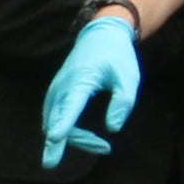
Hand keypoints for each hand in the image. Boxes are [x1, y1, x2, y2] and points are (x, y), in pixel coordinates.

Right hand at [36, 7, 141, 171]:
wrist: (100, 34)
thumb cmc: (117, 56)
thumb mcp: (129, 77)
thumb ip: (123, 102)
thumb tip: (113, 128)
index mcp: (80, 81)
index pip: (69, 107)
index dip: (62, 125)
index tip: (54, 139)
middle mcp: (61, 87)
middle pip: (59, 122)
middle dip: (78, 141)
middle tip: (105, 148)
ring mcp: (55, 90)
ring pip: (53, 123)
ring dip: (73, 137)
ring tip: (101, 144)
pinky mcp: (54, 93)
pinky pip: (53, 118)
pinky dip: (66, 129)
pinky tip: (84, 136)